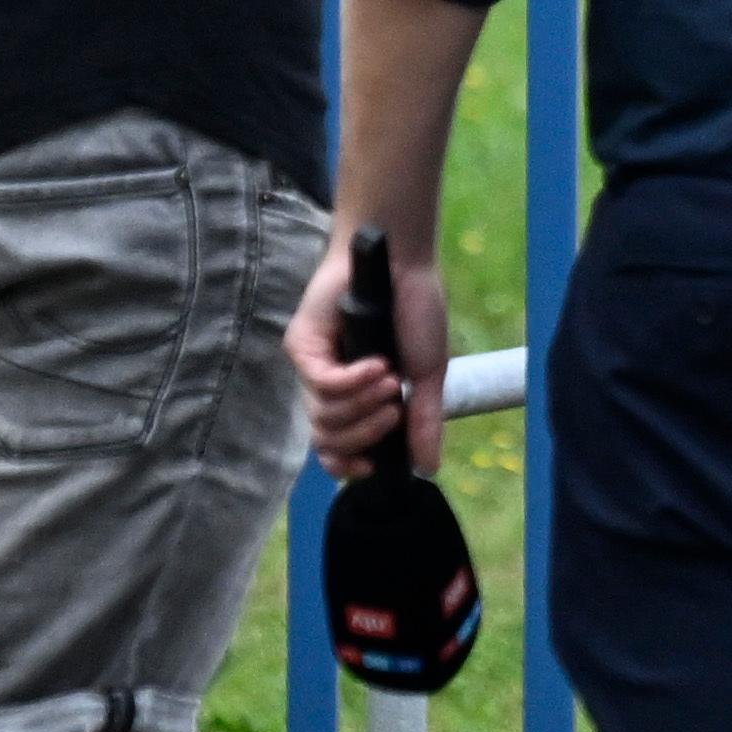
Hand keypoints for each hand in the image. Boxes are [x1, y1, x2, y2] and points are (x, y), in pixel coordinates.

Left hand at [297, 241, 442, 475]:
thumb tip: (428, 468)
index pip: (334, 450)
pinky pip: (322, 384)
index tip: (375, 465)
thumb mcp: (429, 374)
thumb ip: (425, 420)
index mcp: (356, 398)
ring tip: (391, 382)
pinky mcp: (303, 346)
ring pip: (322, 417)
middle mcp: (329, 387)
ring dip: (361, 406)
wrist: (402, 262)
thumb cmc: (416, 311)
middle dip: (364, 434)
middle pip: (327, 440)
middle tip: (394, 411)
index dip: (347, 466)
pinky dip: (353, 381)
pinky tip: (378, 365)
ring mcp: (313, 366)